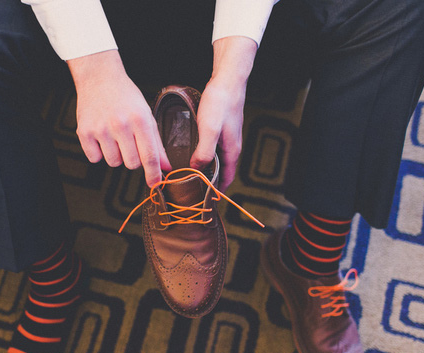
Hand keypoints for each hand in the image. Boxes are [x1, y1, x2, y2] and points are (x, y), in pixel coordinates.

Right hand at [67, 51, 170, 186]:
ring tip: (114, 136)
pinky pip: (95, 158)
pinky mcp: (84, 132)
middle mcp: (120, 124)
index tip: (155, 184)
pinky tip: (101, 136)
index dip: (154, 174)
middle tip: (129, 143)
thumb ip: (156, 143)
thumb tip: (165, 167)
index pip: (149, 156)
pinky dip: (98, 152)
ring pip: (113, 162)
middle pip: (131, 164)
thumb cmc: (125, 96)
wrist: (99, 78)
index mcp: (139, 119)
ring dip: (116, 155)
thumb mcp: (146, 115)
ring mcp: (101, 129)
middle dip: (133, 159)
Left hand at [190, 36, 257, 191]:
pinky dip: (206, 156)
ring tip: (190, 176)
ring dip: (207, 169)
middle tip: (192, 191)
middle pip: (223, 172)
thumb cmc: (221, 103)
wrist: (228, 80)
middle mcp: (233, 147)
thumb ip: (204, 151)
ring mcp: (229, 138)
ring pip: (218, 160)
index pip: (227, 179)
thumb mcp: (209, 130)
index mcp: (232, 151)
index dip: (216, 191)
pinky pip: (214, 149)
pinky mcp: (223, 130)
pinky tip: (193, 154)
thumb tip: (197, 169)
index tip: (203, 201)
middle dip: (210, 183)